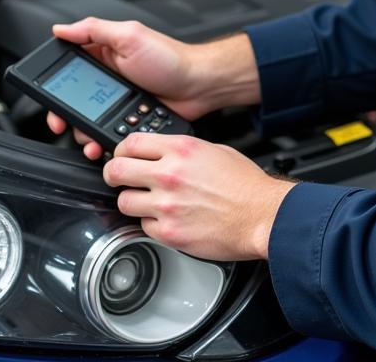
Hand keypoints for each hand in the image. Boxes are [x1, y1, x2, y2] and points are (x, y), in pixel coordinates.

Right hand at [45, 17, 260, 159]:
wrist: (199, 85)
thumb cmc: (170, 58)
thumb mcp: (131, 36)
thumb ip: (95, 30)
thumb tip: (61, 29)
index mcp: (105, 54)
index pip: (69, 68)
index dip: (55, 85)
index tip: (48, 99)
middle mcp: (109, 78)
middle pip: (73, 100)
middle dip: (65, 116)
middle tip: (62, 125)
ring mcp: (118, 100)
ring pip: (88, 121)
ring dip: (83, 133)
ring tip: (87, 139)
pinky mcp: (129, 119)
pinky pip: (108, 134)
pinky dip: (102, 142)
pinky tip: (103, 144)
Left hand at [103, 132, 295, 260]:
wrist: (261, 216)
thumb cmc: (246, 185)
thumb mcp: (215, 150)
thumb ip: (184, 151)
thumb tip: (164, 154)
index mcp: (181, 149)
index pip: (130, 143)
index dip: (121, 150)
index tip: (122, 155)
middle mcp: (170, 175)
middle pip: (116, 170)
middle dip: (113, 174)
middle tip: (118, 178)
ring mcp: (167, 205)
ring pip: (124, 202)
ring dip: (132, 201)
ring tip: (146, 202)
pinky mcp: (169, 233)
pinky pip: (143, 227)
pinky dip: (151, 224)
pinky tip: (168, 219)